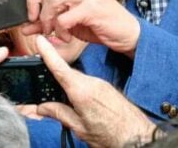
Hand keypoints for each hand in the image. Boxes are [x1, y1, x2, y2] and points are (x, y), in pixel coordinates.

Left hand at [17, 0, 140, 56]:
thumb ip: (48, 20)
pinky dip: (60, 31)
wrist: (126, 32)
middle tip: (33, 19)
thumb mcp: (70, 21)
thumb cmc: (98, 23)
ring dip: (46, 20)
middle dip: (33, 2)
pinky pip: (64, 18)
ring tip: (51, 31)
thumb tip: (26, 27)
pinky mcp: (92, 8)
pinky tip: (66, 37)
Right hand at [34, 36, 156, 147]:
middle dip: (55, 80)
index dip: (48, 52)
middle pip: (67, 75)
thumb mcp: (79, 128)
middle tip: (45, 91)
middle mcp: (92, 83)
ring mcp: (100, 84)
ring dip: (69, 88)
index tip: (40, 40)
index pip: (60, 68)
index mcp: (82, 92)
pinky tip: (80, 105)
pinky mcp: (106, 88)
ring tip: (67, 106)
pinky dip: (79, 90)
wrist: (137, 137)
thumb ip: (59, 114)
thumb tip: (41, 108)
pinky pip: (87, 84)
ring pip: (77, 80)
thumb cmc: (111, 135)